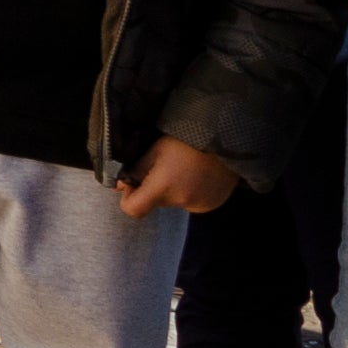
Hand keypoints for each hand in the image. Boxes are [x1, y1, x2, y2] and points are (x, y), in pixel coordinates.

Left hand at [118, 136, 240, 220]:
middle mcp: (182, 201)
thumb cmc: (188, 139)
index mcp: (164, 187)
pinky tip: (197, 175)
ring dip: (173, 190)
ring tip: (184, 168)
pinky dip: (190, 192)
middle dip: (154, 188)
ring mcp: (200, 205)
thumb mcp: (155, 150)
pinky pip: (192, 202)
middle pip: (156, 203)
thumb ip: (135, 170)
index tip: (133, 182)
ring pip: (174, 202)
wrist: (227, 137)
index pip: (133, 210)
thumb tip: (120, 185)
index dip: (128, 198)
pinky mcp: (213, 204)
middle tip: (163, 166)